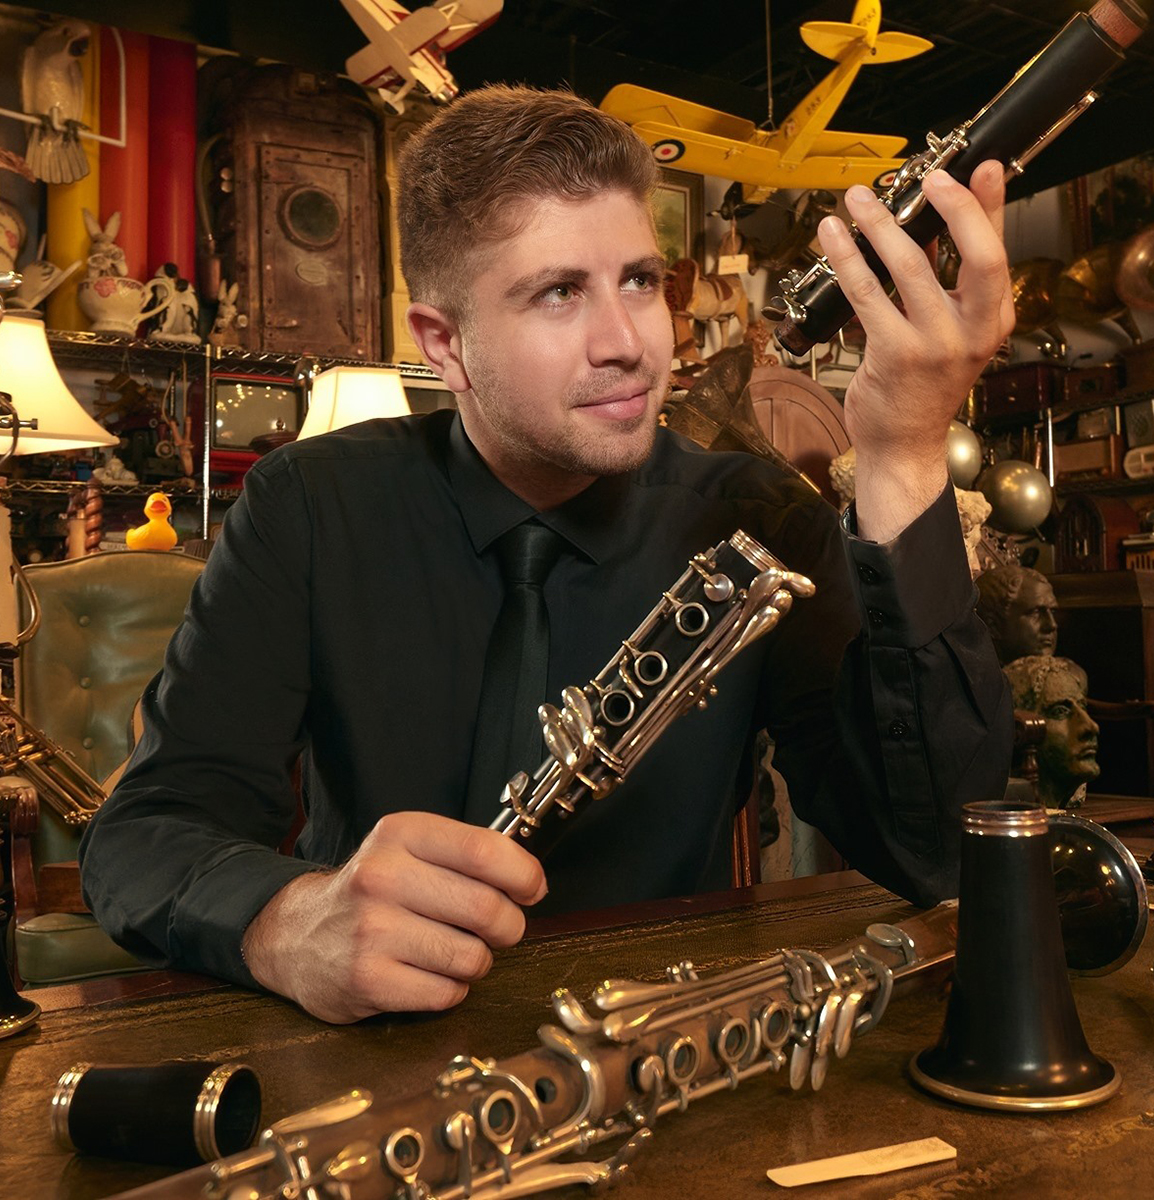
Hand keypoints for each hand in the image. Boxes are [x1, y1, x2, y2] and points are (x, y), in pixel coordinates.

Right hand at [242, 811, 546, 1022]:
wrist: (296, 934)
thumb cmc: (372, 892)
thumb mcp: (409, 849)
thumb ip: (466, 855)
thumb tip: (531, 879)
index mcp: (400, 834)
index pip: (485, 851)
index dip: (524, 874)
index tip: (533, 889)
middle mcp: (382, 876)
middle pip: (486, 908)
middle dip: (508, 925)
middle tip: (499, 929)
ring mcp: (372, 930)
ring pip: (472, 956)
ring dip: (476, 960)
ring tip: (450, 950)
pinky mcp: (367, 979)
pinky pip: (447, 993)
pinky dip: (450, 989)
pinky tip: (427, 974)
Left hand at [817, 162, 1014, 541]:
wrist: (903, 442)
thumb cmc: (922, 383)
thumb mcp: (948, 329)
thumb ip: (942, 278)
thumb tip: (925, 224)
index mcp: (993, 319)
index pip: (998, 251)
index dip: (989, 206)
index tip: (977, 167)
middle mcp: (973, 332)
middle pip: (978, 257)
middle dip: (954, 210)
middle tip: (928, 179)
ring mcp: (935, 345)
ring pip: (910, 269)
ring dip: (880, 226)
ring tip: (858, 199)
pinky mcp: (893, 355)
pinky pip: (866, 294)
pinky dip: (846, 258)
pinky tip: (830, 237)